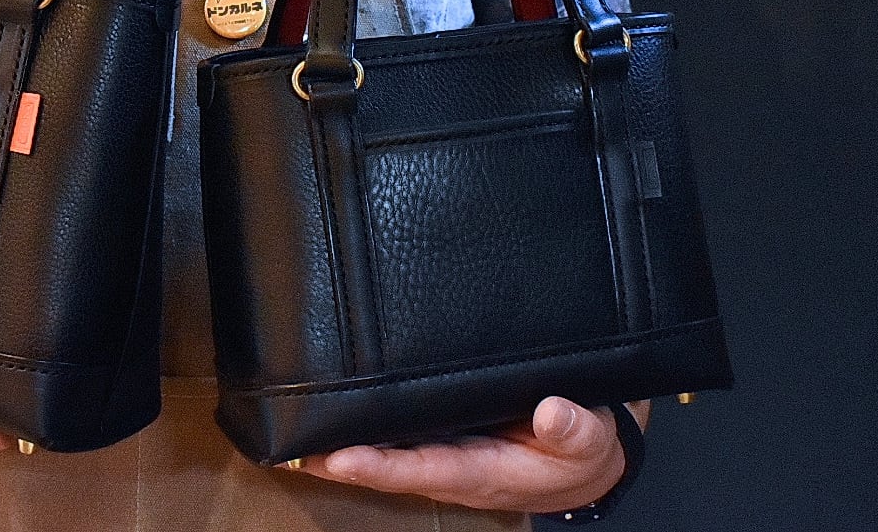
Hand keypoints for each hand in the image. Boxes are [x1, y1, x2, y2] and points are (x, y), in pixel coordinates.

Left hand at [293, 397, 648, 513]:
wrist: (580, 451)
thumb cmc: (579, 449)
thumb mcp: (589, 442)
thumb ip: (574, 431)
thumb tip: (552, 412)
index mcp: (482, 472)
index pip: (421, 471)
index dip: (378, 466)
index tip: (336, 459)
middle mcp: (449, 462)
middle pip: (384, 463)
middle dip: (335, 458)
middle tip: (288, 444)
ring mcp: (439, 445)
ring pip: (381, 446)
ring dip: (337, 441)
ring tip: (288, 426)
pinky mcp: (435, 426)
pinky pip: (392, 427)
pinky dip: (358, 420)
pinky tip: (326, 405)